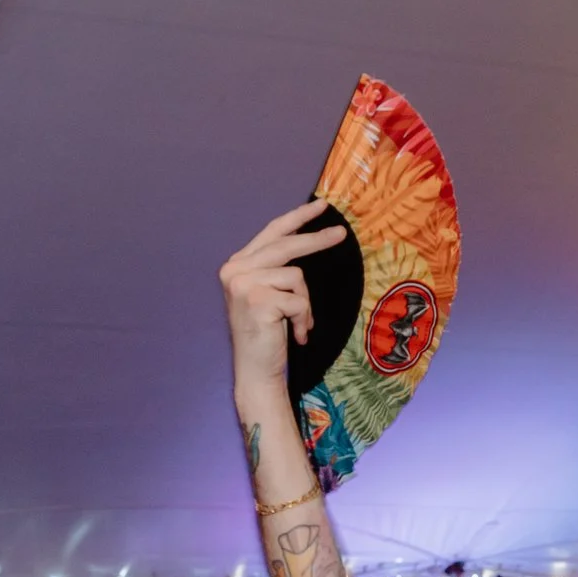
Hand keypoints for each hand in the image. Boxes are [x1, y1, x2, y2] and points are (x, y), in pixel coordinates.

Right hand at [218, 200, 350, 392]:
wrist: (256, 370)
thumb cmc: (267, 335)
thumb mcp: (270, 294)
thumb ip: (277, 268)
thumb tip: (308, 240)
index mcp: (238, 265)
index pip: (271, 233)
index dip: (297, 218)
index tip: (321, 206)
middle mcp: (235, 270)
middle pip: (285, 246)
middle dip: (317, 240)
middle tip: (342, 233)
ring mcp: (243, 284)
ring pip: (296, 277)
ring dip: (305, 305)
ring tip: (299, 324)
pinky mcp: (257, 300)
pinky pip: (298, 300)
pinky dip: (303, 319)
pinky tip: (294, 335)